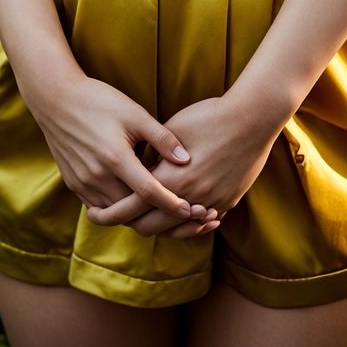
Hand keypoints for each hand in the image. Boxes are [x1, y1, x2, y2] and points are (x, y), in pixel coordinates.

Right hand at [26, 72, 214, 233]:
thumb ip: (161, 137)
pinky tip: (134, 204)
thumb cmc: (99, 100)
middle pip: (132, 211)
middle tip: (183, 217)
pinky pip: (100, 208)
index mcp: (115, 158)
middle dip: (159, 217)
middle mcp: (97, 177)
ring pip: (116, 215)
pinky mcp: (74, 185)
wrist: (56, 98)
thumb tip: (188, 158)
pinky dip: (118, 211)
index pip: (149, 192)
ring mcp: (83, 184)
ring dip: (138, 217)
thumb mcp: (134, 112)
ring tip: (163, 215)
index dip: (172, 204)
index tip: (193, 209)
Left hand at [84, 93, 277, 238]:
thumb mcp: (173, 130)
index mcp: (170, 178)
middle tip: (112, 218)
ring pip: (175, 230)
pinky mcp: (227, 202)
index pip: (130, 207)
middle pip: (149, 226)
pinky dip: (184, 224)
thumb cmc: (209, 117)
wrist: (252, 118)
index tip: (93, 214)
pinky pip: (200, 225)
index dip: (109, 213)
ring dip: (157, 226)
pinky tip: (176, 216)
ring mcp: (210, 203)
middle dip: (128, 225)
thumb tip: (138, 169)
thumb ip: (153, 154)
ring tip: (142, 219)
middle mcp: (189, 197)